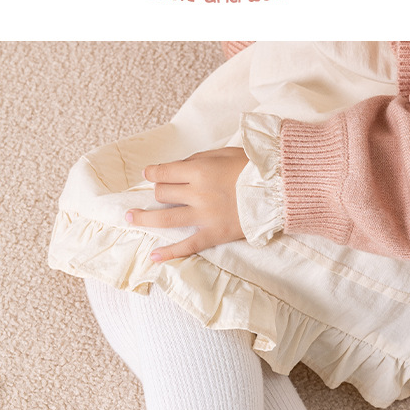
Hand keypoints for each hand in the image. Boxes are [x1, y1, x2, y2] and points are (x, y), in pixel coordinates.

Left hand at [125, 147, 248, 262]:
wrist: (280, 188)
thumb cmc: (254, 167)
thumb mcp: (224, 152)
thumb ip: (199, 160)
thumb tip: (178, 167)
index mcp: (198, 170)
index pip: (163, 171)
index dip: (153, 172)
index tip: (149, 174)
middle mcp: (196, 193)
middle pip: (163, 193)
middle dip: (158, 191)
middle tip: (159, 193)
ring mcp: (203, 215)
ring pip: (165, 217)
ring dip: (144, 217)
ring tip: (129, 217)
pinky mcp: (213, 234)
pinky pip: (187, 245)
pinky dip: (169, 252)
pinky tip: (154, 256)